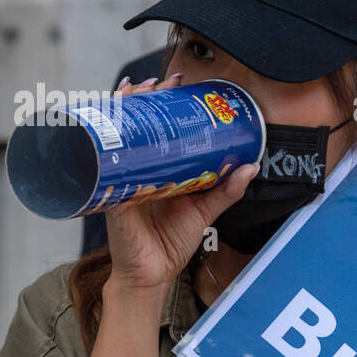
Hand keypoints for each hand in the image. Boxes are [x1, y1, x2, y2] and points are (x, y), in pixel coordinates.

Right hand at [104, 74, 258, 293]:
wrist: (151, 275)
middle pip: (135, 123)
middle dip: (144, 97)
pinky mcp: (111, 193)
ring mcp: (121, 178)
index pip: (158, 127)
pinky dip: (104, 143)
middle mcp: (138, 168)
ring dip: (123, 109)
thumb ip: (228, 190)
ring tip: (134, 90)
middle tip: (160, 82)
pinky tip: (106, 125)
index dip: (163, 103)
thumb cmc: (172, 242)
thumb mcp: (205, 210)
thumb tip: (251, 165)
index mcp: (159, 169)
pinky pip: (105, 165)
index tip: (179, 83)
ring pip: (116, 135)